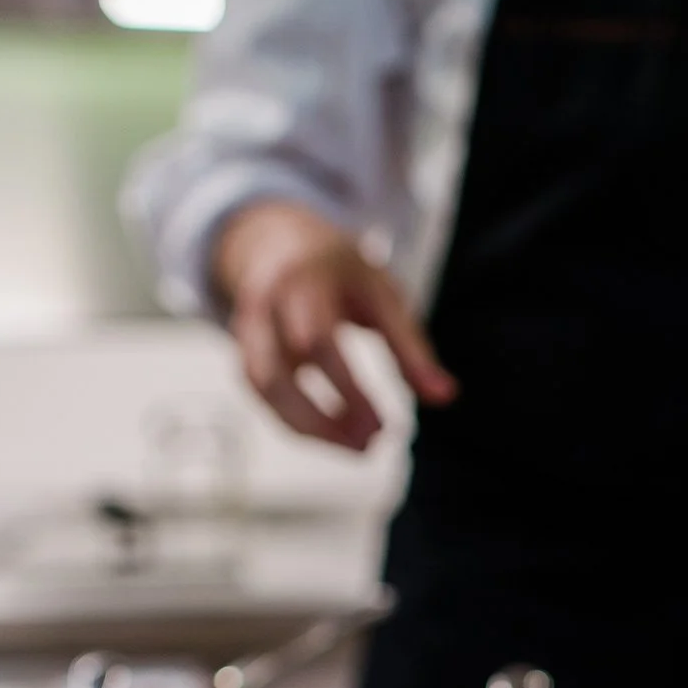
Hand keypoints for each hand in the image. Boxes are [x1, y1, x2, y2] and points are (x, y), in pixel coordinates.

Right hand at [213, 200, 456, 450]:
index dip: (351, 392)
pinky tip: (330, 435)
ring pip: (264, 383)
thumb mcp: (382, 295)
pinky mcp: (242, 344)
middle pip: (284, 367)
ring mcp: (250, 321)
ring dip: (308, 426)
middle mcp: (273, 297)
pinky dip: (293, 420)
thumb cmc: (342, 274)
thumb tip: (445, 397)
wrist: (279, 240)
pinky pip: (260, 392)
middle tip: (372, 443)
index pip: (323, 340)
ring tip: (355, 448)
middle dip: (327, 414)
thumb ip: (410, 347)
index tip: (385, 428)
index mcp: (311, 279)